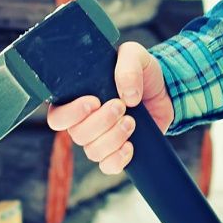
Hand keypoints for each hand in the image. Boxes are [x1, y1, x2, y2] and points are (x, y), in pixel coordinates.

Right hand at [46, 41, 173, 174]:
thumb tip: (128, 97)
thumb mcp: (135, 56)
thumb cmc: (141, 71)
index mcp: (78, 97)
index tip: (94, 102)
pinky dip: (119, 158)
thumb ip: (128, 67)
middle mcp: (84, 121)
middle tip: (121, 106)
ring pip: (93, 151)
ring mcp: (99, 138)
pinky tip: (131, 145)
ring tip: (131, 121)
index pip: (57, 116)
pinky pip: (108, 166)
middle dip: (101, 122)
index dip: (71, 114)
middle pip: (77, 135)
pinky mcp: (116, 151)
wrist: (164, 90)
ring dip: (114, 137)